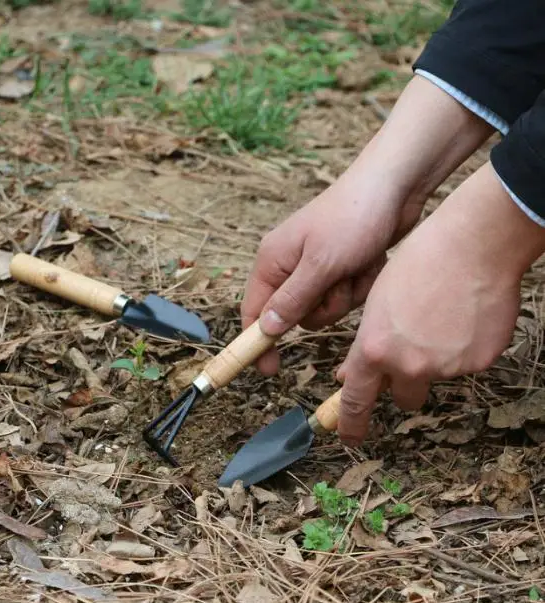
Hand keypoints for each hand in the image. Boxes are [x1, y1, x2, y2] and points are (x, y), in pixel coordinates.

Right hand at [241, 171, 421, 375]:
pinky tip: (370, 260)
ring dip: (346, 295)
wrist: (396, 185)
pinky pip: (346, 295)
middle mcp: (290, 265)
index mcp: (273, 261)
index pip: (254, 311)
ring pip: (326, 308)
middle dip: (323, 307)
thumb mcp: (320, 265)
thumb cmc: (353, 218)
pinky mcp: (340, 266)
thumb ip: (292, 300)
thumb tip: (265, 329)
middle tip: (338, 283)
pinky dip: (361, 284)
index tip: (269, 370)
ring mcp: (316, 266)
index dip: (258, 342)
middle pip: (296, 315)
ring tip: (358, 266)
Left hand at [336, 162, 544, 444]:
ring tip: (444, 317)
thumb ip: (366, 345)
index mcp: (375, 349)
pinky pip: (467, 364)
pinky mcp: (478, 362)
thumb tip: (350, 374)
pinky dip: (466, 348)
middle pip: (404, 397)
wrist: (471, 245)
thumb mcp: (376, 302)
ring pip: (437, 377)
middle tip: (414, 353)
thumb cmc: (418, 263)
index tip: (347, 437)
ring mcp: (446, 367)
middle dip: (405, 383)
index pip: (356, 399)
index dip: (350, 423)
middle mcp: (408, 366)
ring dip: (437, 359)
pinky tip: (466, 316)